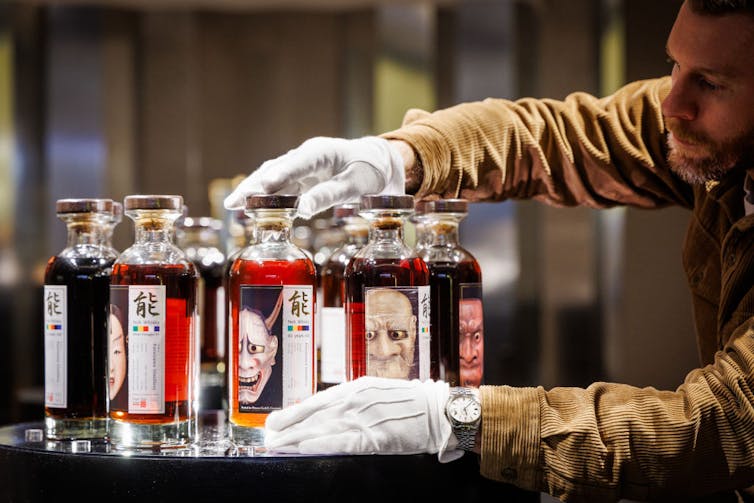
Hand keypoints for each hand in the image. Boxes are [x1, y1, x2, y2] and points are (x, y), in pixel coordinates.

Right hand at [223, 136, 405, 218]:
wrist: (378, 164)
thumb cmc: (369, 171)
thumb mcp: (355, 184)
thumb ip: (329, 195)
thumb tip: (303, 209)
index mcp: (322, 151)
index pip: (298, 162)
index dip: (281, 174)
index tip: (265, 185)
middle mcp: (306, 156)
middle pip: (276, 170)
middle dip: (255, 185)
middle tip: (234, 202)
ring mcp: (301, 166)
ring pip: (273, 178)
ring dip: (254, 191)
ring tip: (233, 206)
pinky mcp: (300, 178)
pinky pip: (279, 187)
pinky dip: (265, 198)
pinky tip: (249, 209)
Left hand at [264, 376, 462, 462]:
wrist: (439, 410)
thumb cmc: (412, 402)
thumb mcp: (379, 393)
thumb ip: (357, 401)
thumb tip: (334, 412)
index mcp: (356, 388)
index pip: (318, 401)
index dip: (295, 413)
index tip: (275, 421)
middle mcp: (355, 400)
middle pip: (314, 416)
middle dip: (289, 428)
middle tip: (267, 437)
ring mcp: (364, 418)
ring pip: (322, 430)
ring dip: (296, 439)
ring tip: (276, 446)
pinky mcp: (374, 437)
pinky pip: (341, 442)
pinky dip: (320, 445)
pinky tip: (303, 448)